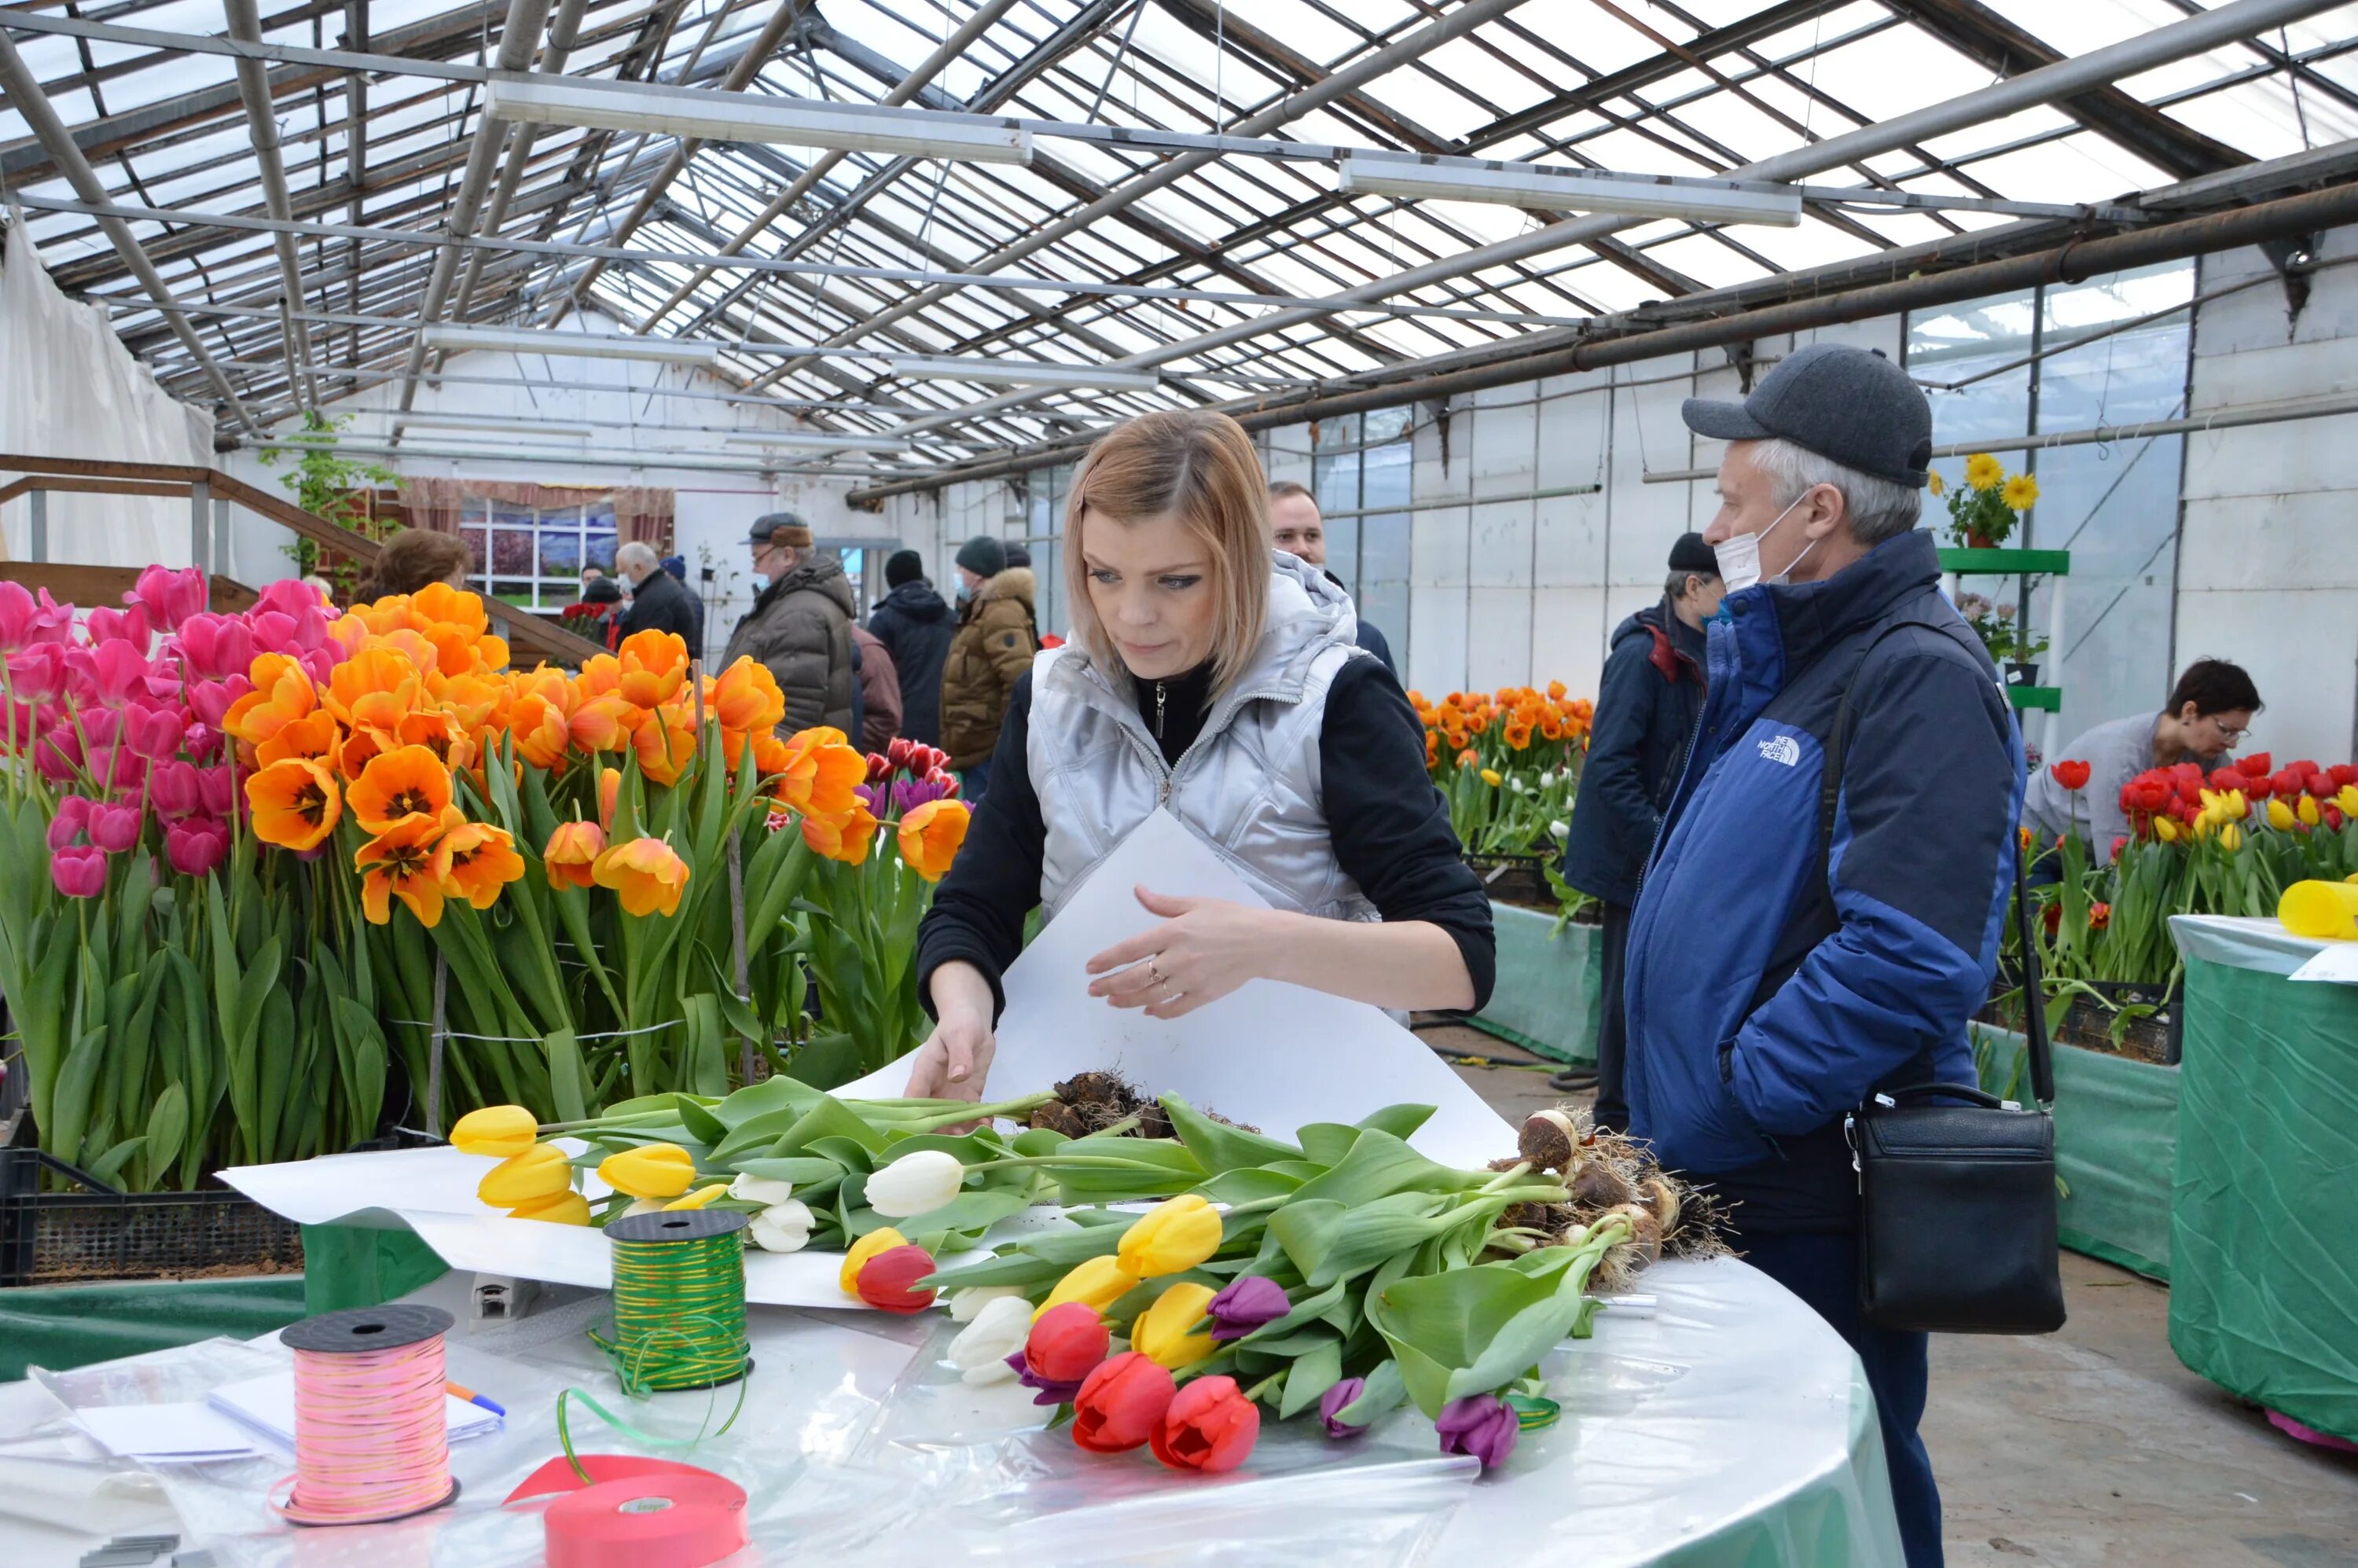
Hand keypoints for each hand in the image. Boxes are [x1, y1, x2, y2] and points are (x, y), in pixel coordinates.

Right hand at [902, 963, 996, 1125]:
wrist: (974, 1023)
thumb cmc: (960, 1024)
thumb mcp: (960, 1034)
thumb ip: (959, 1054)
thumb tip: (957, 1076)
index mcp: (925, 1073)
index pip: (913, 1099)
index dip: (915, 1118)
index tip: (923, 1134)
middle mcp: (934, 1089)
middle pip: (931, 1117)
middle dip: (942, 1131)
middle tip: (959, 1139)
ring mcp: (951, 1095)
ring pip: (950, 1121)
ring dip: (960, 1132)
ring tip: (977, 1136)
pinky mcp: (968, 1096)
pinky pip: (970, 1115)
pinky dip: (977, 1123)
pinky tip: (988, 1127)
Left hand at [1085, 887, 1273, 1019]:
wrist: (1263, 942)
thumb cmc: (1229, 918)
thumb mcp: (1196, 903)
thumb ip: (1163, 903)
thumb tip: (1138, 890)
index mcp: (1173, 932)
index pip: (1131, 949)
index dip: (1107, 959)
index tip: (1091, 967)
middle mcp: (1178, 958)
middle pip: (1136, 976)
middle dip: (1110, 984)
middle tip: (1093, 990)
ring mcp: (1191, 980)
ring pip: (1152, 995)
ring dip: (1128, 999)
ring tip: (1112, 1001)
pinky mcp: (1204, 995)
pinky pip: (1177, 1008)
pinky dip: (1160, 1010)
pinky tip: (1147, 1010)